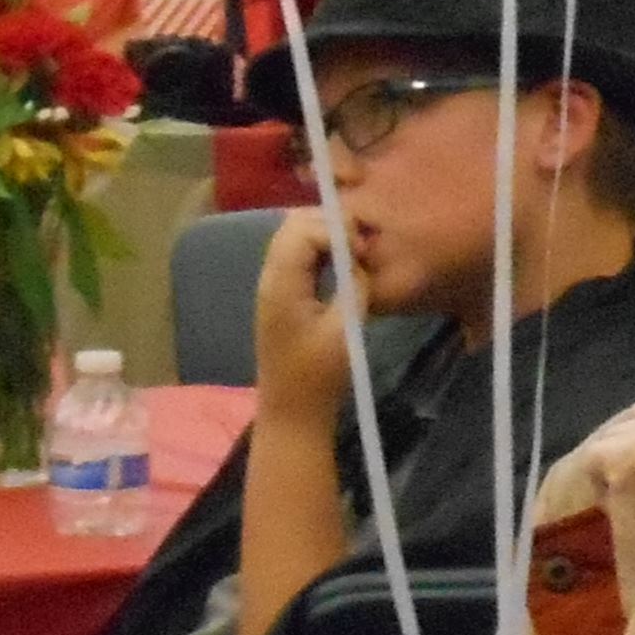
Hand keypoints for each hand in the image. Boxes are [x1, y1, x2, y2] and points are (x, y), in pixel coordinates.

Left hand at [249, 206, 355, 421]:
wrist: (291, 411)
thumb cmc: (319, 376)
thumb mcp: (345, 330)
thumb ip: (355, 287)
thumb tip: (361, 259)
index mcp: (282, 284)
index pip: (304, 229)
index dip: (337, 230)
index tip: (364, 252)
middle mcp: (271, 277)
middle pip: (293, 225)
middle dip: (330, 223)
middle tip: (362, 244)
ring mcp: (273, 285)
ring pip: (294, 237)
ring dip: (325, 235)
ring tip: (356, 252)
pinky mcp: (281, 295)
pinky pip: (298, 256)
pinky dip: (320, 250)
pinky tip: (343, 265)